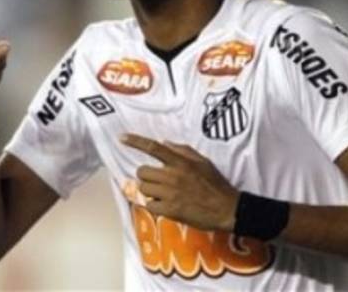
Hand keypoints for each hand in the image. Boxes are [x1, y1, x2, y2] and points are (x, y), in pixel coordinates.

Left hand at [121, 133, 238, 231]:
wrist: (226, 209)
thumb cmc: (216, 184)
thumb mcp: (203, 162)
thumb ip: (183, 151)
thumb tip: (164, 143)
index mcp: (181, 162)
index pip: (154, 148)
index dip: (136, 142)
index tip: (122, 138)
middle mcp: (173, 176)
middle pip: (142, 172)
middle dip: (147, 176)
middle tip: (158, 181)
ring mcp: (170, 194)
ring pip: (144, 189)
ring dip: (150, 191)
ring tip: (164, 194)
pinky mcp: (170, 210)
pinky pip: (150, 206)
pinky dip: (155, 206)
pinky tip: (167, 205)